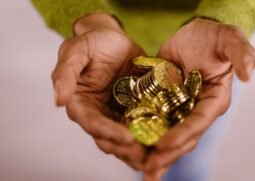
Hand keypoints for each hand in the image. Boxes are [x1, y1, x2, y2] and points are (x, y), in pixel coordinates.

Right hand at [51, 13, 145, 168]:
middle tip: (146, 156)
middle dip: (127, 149)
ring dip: (140, 148)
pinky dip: (152, 134)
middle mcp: (98, 113)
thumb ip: (65, 74)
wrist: (113, 39)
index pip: (92, 123)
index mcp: (81, 103)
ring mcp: (117, 113)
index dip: (108, 132)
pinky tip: (166, 140)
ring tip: (157, 154)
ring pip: (127, 137)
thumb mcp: (76, 51)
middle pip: (110, 138)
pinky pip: (142, 124)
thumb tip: (58, 101)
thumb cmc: (92, 43)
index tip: (127, 138)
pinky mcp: (134, 109)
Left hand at [143, 18, 254, 179]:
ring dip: (154, 153)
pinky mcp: (163, 102)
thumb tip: (248, 76)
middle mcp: (196, 109)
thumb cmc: (213, 37)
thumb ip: (241, 54)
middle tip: (148, 170)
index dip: (182, 134)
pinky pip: (153, 121)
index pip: (198, 121)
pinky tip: (129, 147)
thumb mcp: (229, 39)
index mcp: (213, 100)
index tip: (163, 145)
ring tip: (138, 169)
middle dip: (166, 154)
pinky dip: (143, 135)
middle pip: (182, 137)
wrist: (193, 33)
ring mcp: (178, 108)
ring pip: (166, 135)